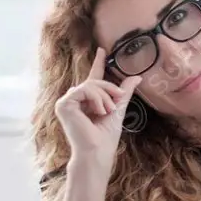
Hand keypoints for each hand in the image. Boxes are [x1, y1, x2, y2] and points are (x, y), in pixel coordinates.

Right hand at [54, 47, 143, 177]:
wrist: (98, 151)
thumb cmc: (106, 136)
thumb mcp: (118, 109)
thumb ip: (124, 92)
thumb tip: (137, 77)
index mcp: (87, 101)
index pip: (93, 78)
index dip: (98, 63)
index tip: (102, 50)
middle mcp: (75, 99)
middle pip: (95, 81)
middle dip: (109, 89)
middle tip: (116, 105)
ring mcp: (67, 101)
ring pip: (90, 84)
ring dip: (104, 97)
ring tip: (107, 111)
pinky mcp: (63, 104)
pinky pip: (84, 90)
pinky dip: (96, 99)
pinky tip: (98, 111)